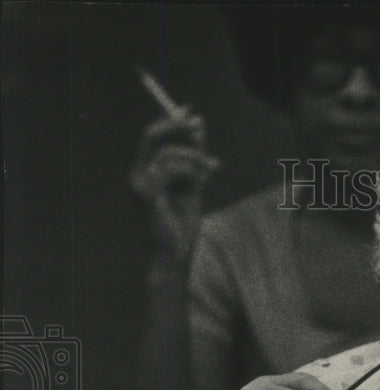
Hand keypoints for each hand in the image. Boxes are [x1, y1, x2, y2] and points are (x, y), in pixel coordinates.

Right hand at [130, 111, 218, 262]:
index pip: (153, 139)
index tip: (191, 112)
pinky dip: (191, 169)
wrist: (176, 256)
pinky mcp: (147, 193)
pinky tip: (204, 178)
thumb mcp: (193, 189)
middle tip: (200, 122)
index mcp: (144, 174)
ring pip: (167, 151)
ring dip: (194, 155)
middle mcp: (136, 176)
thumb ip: (194, 162)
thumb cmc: (182, 228)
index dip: (171, 121)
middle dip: (178, 124)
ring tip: (212, 167)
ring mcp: (138, 185)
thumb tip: (199, 131)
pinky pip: (171, 168)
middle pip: (152, 135)